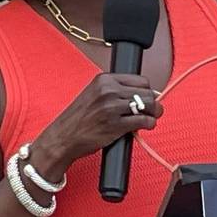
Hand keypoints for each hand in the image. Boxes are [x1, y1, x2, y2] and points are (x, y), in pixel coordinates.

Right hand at [32, 73, 163, 178]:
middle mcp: (108, 90)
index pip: (141, 80)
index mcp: (104, 79)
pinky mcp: (115, 125)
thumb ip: (115, 90)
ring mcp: (112, 107)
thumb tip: (142, 93)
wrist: (62, 137)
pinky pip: (143, 121)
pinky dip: (149, 124)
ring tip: (150, 118)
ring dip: (153, 114)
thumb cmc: (78, 118)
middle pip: (147, 92)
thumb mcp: (94, 94)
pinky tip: (145, 126)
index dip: (147, 91)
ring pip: (148, 105)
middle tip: (152, 111)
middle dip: (153, 103)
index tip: (147, 98)